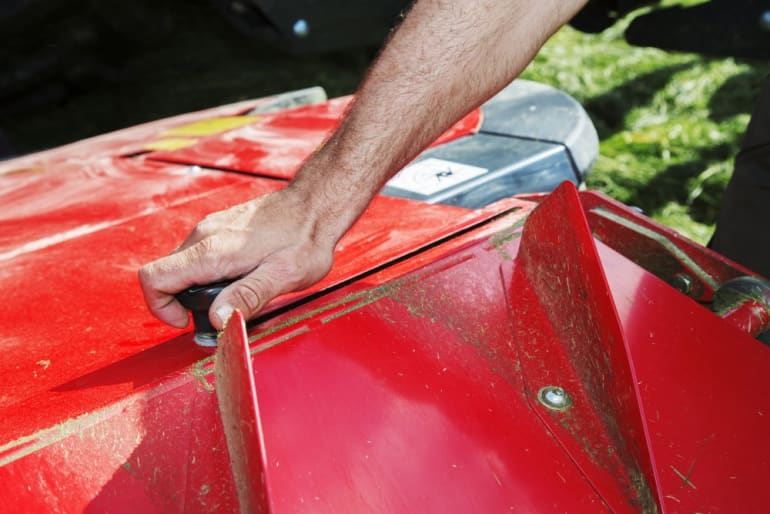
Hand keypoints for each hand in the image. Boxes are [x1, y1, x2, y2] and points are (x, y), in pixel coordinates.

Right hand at [138, 185, 335, 329]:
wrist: (316, 205)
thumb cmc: (304, 239)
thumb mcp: (283, 276)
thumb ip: (247, 297)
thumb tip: (216, 318)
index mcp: (212, 250)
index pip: (154, 278)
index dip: (160, 308)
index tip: (186, 322)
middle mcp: (204, 236)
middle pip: (167, 275)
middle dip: (183, 302)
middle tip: (221, 314)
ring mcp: (211, 229)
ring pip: (183, 266)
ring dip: (199, 289)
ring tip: (237, 295)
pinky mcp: (220, 228)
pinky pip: (199, 256)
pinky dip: (209, 274)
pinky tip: (242, 277)